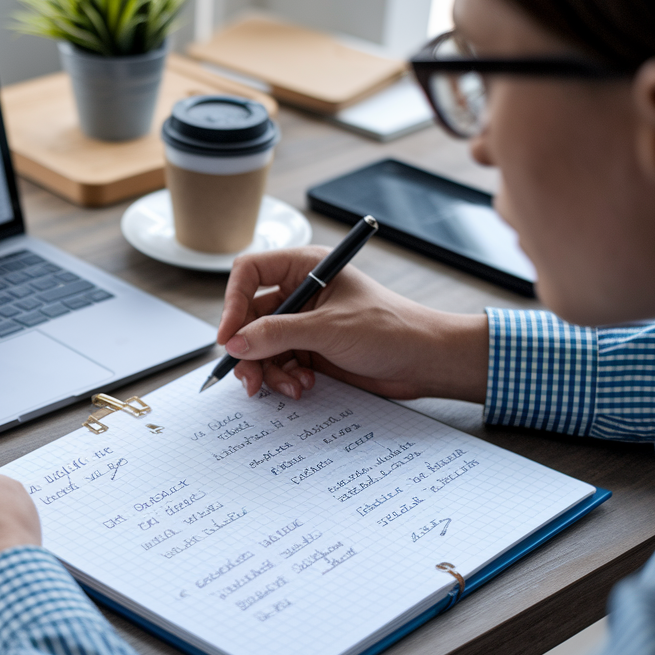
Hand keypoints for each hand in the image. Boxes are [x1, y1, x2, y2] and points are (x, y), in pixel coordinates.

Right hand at [216, 247, 489, 402]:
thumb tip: (235, 343)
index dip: (233, 303)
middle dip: (248, 349)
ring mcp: (304, 323)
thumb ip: (278, 334)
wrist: (426, 362)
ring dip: (268, 370)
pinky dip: (283, 378)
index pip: (249, 274)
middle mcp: (300, 292)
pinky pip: (277, 363)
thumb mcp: (329, 329)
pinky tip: (302, 387)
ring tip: (289, 386)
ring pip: (260, 345)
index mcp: (305, 267)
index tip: (228, 337)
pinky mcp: (309, 350)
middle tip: (249, 377)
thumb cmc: (391, 329)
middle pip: (249, 316)